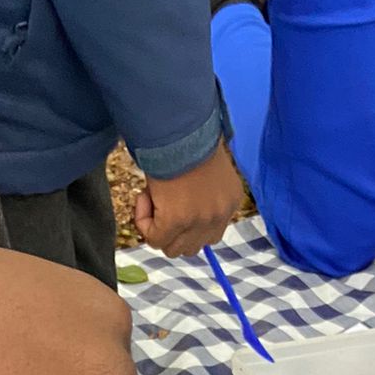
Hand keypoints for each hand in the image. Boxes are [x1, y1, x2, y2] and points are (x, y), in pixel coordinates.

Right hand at [133, 142, 245, 259]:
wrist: (178, 126)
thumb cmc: (187, 138)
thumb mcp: (205, 169)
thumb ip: (201, 194)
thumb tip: (179, 208)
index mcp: (231, 201)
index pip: (209, 234)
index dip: (186, 223)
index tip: (174, 199)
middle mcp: (221, 215)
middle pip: (192, 247)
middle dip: (172, 230)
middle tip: (161, 201)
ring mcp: (200, 220)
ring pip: (173, 249)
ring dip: (158, 228)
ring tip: (153, 198)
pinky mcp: (177, 220)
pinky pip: (155, 239)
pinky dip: (144, 222)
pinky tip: (144, 197)